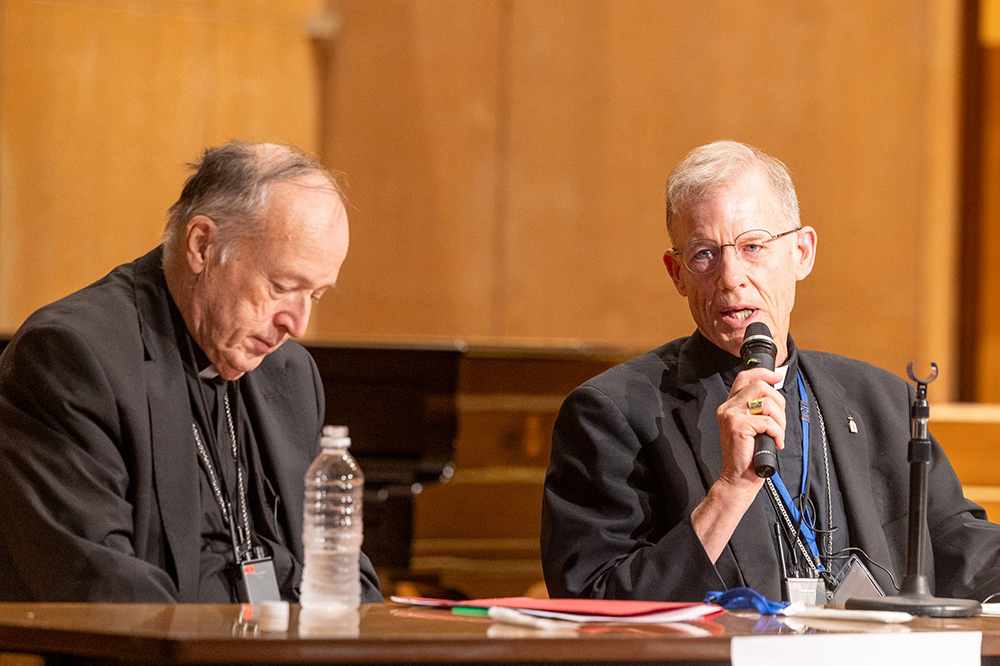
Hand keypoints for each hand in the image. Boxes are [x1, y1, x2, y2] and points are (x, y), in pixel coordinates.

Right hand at [715, 366, 785, 492]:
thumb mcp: (750, 428)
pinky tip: (775, 442)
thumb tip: (774, 397)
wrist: (737, 478)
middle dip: (778, 401)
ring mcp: (732, 416)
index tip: (776, 376)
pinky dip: (777, 432)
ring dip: (780, 420)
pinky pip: (769, 421)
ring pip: (767, 403)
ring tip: (777, 434)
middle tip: (779, 420)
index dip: (762, 373)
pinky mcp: (739, 426)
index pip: (744, 378)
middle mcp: (728, 408)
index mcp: (730, 406)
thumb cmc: (747, 456)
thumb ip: (756, 410)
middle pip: (760, 386)